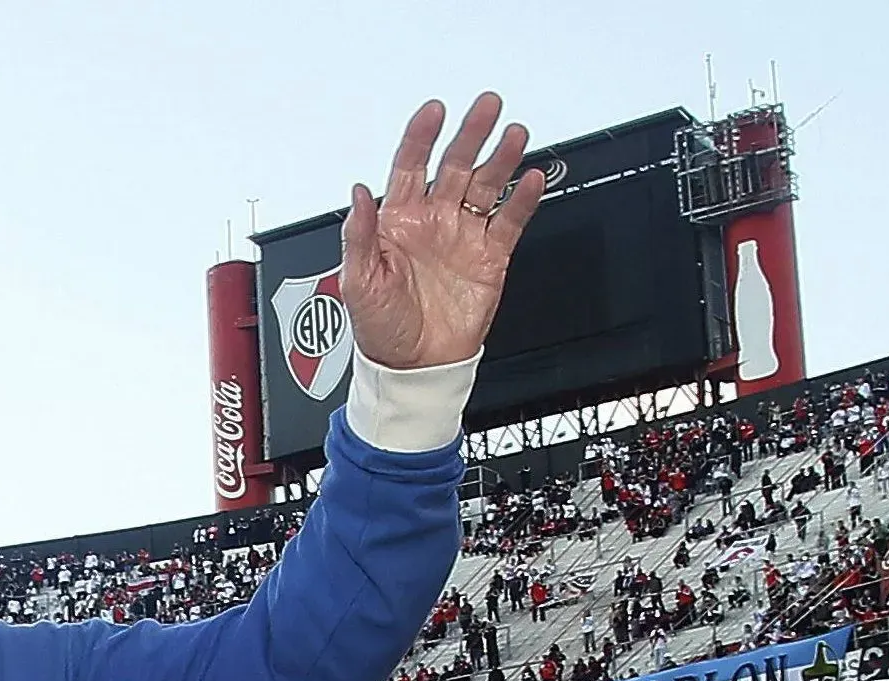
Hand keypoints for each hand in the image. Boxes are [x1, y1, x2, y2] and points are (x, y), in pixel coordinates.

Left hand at [342, 92, 545, 369]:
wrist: (414, 366)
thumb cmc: (380, 328)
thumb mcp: (357, 283)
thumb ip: (358, 235)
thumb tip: (358, 194)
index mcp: (397, 221)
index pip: (409, 166)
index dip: (421, 137)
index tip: (434, 112)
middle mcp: (432, 221)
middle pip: (454, 165)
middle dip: (470, 134)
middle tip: (487, 106)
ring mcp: (462, 236)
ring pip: (486, 186)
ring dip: (501, 159)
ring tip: (514, 134)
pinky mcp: (489, 257)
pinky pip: (509, 221)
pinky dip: (522, 200)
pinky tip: (531, 179)